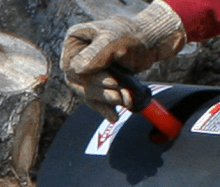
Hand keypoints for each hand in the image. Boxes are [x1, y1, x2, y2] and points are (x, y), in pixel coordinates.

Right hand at [60, 0, 185, 120]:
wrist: (146, 43)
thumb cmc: (130, 36)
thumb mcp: (112, 41)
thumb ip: (95, 54)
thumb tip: (74, 69)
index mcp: (74, 42)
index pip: (72, 68)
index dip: (91, 79)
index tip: (114, 82)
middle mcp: (76, 58)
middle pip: (80, 84)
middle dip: (102, 92)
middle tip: (121, 96)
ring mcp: (85, 73)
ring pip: (89, 94)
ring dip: (106, 101)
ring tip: (125, 101)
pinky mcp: (96, 85)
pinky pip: (96, 100)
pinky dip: (106, 108)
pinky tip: (114, 117)